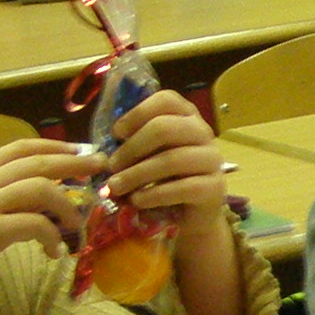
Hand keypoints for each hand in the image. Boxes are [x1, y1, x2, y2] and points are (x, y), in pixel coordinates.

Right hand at [0, 140, 92, 308]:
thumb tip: (16, 208)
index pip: (19, 148)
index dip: (51, 145)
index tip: (74, 148)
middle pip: (39, 162)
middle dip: (74, 162)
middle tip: (99, 166)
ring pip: (41, 189)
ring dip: (67, 206)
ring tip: (77, 224)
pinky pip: (34, 225)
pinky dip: (51, 237)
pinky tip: (54, 252)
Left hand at [100, 89, 229, 233]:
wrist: (192, 213)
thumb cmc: (165, 179)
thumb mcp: (146, 157)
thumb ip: (128, 150)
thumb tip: (100, 158)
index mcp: (186, 117)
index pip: (166, 100)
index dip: (137, 113)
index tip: (117, 134)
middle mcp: (202, 132)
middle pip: (164, 128)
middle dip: (131, 148)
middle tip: (111, 167)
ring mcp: (211, 159)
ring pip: (172, 160)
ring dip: (137, 174)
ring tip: (116, 188)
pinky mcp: (214, 187)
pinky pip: (183, 188)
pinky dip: (154, 195)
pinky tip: (137, 200)